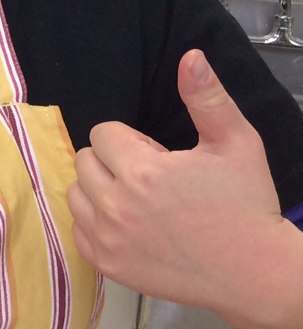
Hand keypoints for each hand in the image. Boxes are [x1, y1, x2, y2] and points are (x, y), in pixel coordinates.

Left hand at [70, 48, 285, 310]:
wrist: (254, 272)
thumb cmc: (246, 204)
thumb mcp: (236, 143)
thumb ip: (207, 98)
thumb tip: (190, 57)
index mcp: (142, 171)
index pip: (103, 133)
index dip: (131, 140)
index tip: (160, 157)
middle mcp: (115, 205)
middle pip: (85, 160)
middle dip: (113, 161)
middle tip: (153, 180)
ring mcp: (108, 239)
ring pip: (75, 193)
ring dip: (99, 190)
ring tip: (140, 201)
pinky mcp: (107, 265)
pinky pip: (77, 230)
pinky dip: (95, 224)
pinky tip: (130, 226)